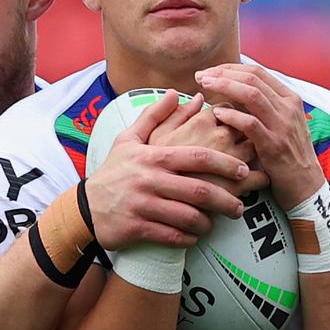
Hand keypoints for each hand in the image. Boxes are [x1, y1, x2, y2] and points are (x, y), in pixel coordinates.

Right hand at [86, 90, 251, 250]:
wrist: (85, 207)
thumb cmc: (114, 171)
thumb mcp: (129, 140)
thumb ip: (155, 116)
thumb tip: (176, 91)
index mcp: (154, 156)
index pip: (198, 157)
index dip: (226, 163)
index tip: (244, 171)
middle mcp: (150, 179)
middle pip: (200, 190)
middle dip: (226, 200)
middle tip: (240, 207)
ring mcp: (144, 205)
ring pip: (189, 216)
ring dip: (208, 223)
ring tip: (217, 223)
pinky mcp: (137, 228)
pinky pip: (173, 236)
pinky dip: (189, 238)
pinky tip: (195, 236)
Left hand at [194, 64, 324, 209]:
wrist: (306, 185)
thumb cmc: (287, 155)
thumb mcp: (280, 124)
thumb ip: (263, 106)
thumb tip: (233, 89)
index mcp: (289, 98)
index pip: (257, 72)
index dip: (230, 68)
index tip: (209, 72)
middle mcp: (288, 107)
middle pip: (252, 78)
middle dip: (223, 74)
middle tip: (200, 76)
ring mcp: (282, 125)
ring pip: (252, 95)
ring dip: (225, 87)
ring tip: (204, 87)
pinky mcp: (274, 145)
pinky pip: (251, 123)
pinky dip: (232, 115)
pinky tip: (217, 113)